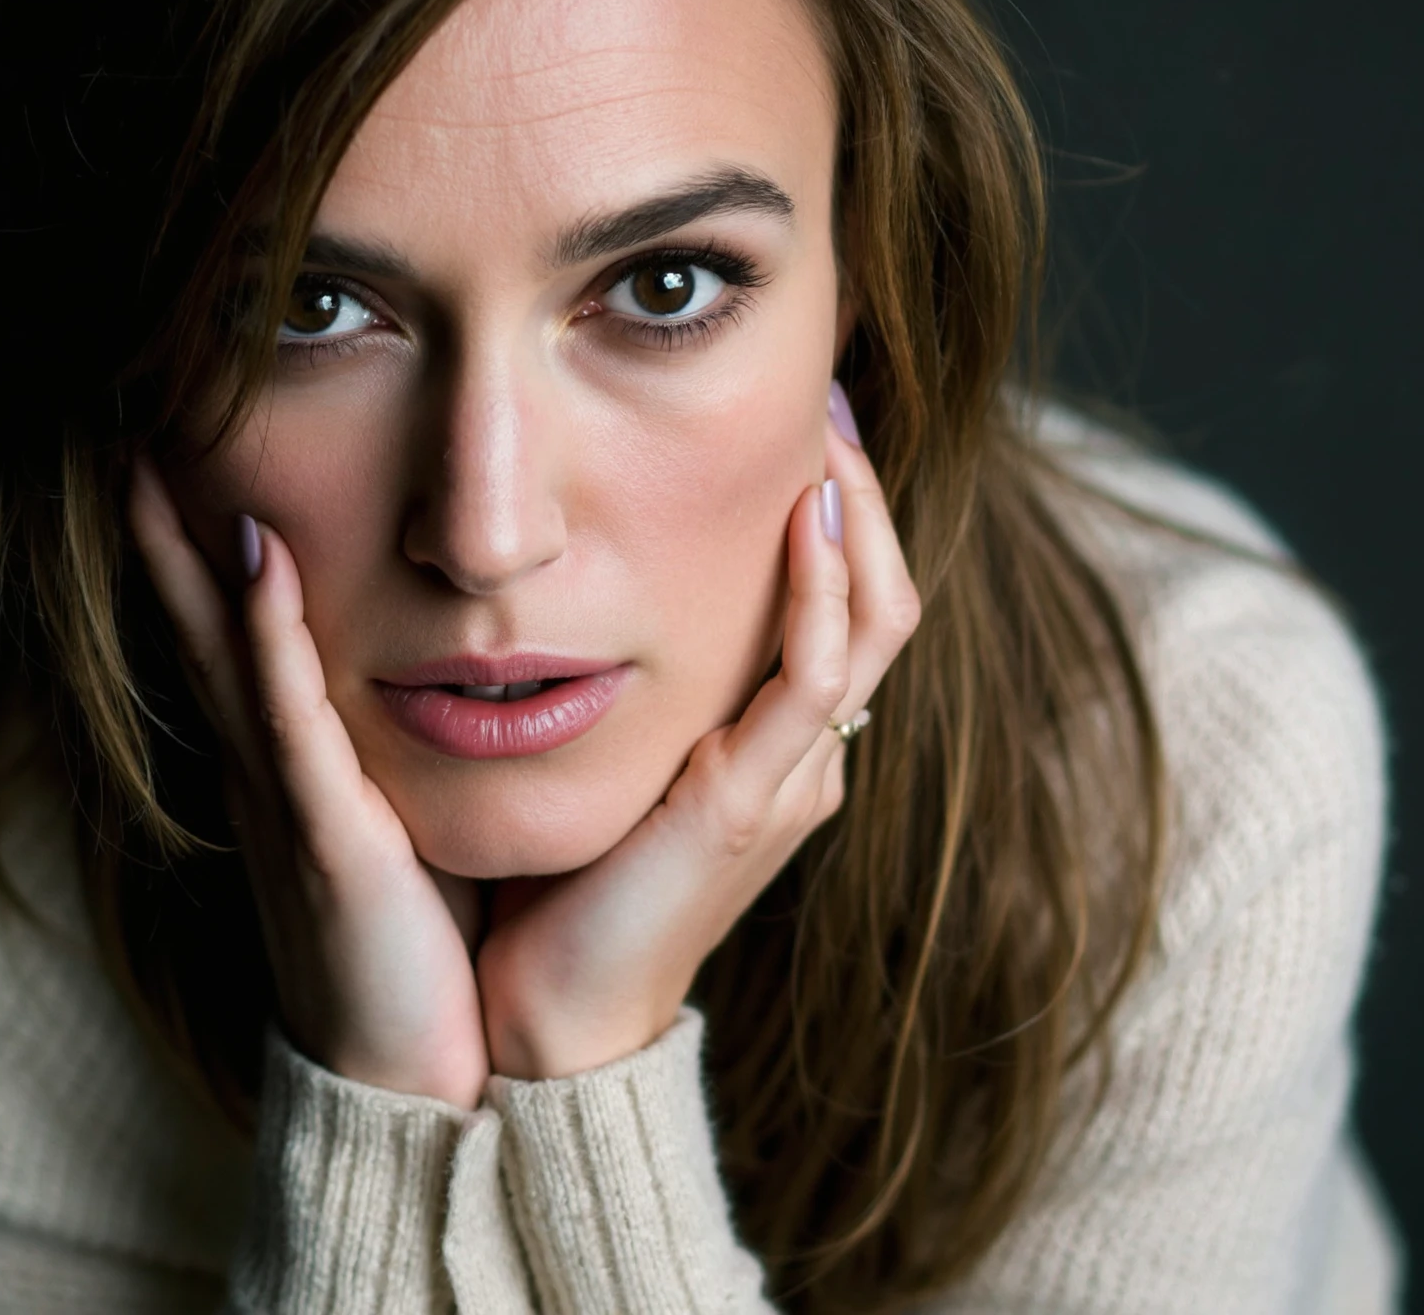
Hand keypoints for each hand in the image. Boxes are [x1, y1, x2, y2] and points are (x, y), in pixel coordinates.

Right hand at [127, 454, 491, 1108]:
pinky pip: (289, 715)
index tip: (172, 459)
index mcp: (289, 768)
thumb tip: (443, 680)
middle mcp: (267, 773)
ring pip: (222, 654)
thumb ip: (395, 757)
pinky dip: (266, 633)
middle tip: (125, 431)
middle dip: (160, 532)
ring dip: (187, 557)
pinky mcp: (323, 833)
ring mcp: (286, 800)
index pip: (231, 638)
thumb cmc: (420, 955)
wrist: (417, 1082)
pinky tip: (259, 559)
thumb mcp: (401, 829)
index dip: (195, 551)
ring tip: (150, 465)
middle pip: (200, 628)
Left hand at [475, 404, 919, 1079]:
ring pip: (868, 629)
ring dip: (856, 525)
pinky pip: (813, 683)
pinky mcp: (753, 803)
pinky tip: (805, 519)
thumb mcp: (611, 756)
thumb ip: (632, 685)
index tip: (805, 424)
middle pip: (878, 601)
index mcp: (773, 746)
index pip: (843, 605)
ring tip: (830, 436)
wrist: (544, 1017)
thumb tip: (587, 580)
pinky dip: (819, 594)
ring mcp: (791, 782)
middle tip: (832, 405)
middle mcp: (802, 759)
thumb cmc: (561, 883)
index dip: (839, 514)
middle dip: (862, 498)